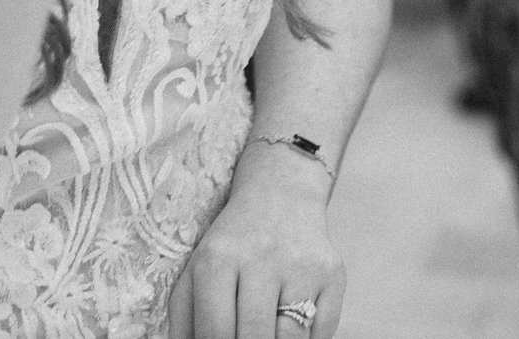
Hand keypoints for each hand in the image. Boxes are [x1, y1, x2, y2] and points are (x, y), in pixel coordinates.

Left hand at [167, 144, 344, 338]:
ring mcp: (302, 267)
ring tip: (266, 329)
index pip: (215, 331)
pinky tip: (291, 322)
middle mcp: (261, 258)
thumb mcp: (196, 269)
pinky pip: (322, 332)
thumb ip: (184, 317)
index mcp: (217, 258)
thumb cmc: (232, 244)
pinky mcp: (333, 274)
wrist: (280, 194)